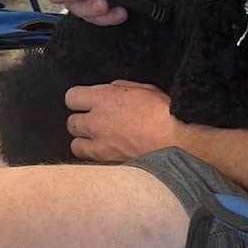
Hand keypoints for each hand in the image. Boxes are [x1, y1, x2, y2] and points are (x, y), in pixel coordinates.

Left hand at [65, 81, 180, 161]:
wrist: (176, 140)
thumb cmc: (165, 113)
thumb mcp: (145, 89)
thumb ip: (123, 87)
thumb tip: (112, 89)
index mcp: (104, 97)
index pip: (71, 97)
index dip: (78, 100)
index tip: (86, 103)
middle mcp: (96, 120)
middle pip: (71, 122)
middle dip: (81, 121)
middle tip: (95, 122)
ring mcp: (100, 143)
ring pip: (75, 144)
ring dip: (84, 141)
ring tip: (97, 140)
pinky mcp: (107, 160)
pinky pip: (88, 159)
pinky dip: (93, 157)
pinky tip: (105, 153)